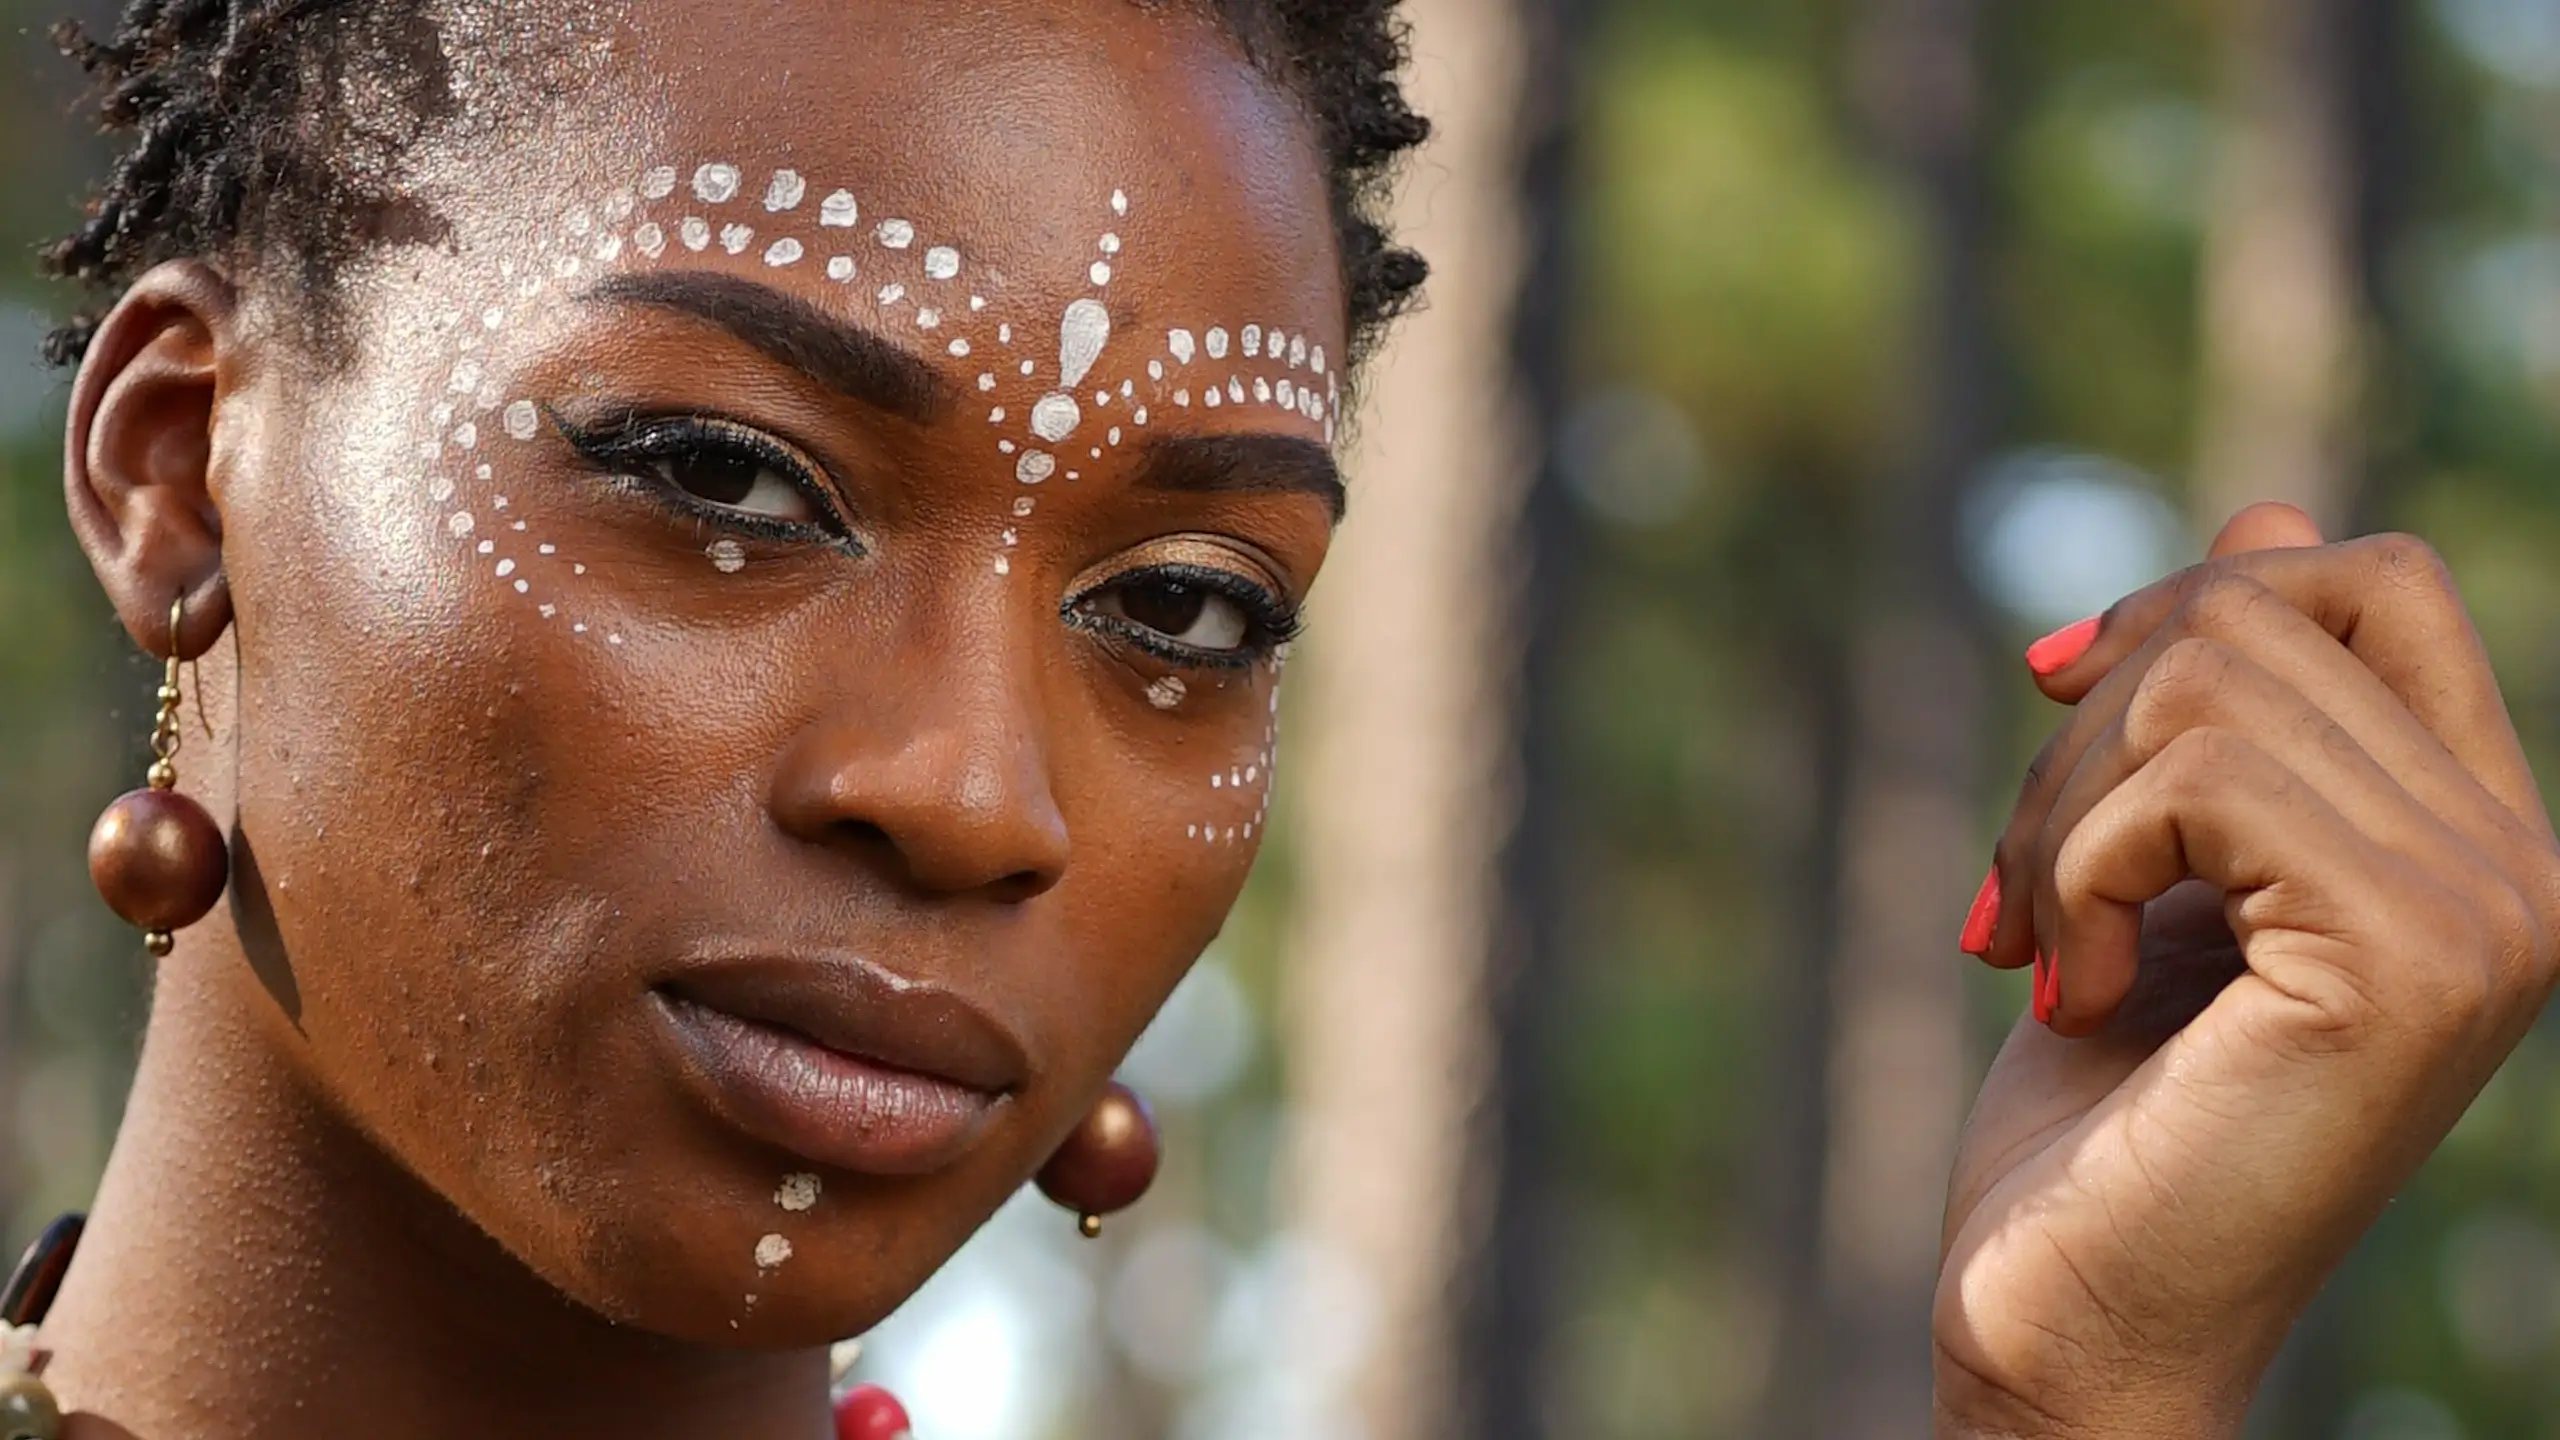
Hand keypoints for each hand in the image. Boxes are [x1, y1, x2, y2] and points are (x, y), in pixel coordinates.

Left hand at [1932, 504, 2559, 1438]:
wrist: (2071, 1316)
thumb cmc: (2098, 1112)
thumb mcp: (2151, 867)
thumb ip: (2226, 718)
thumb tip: (2273, 510)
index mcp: (2471, 835)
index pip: (2380, 578)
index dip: (2202, 591)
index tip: (2060, 685)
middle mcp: (2520, 865)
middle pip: (2270, 608)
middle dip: (2086, 721)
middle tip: (2023, 878)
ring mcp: (2485, 912)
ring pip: (2213, 685)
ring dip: (2058, 813)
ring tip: (2037, 948)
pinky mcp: (2409, 960)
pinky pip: (2195, 777)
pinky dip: (2075, 867)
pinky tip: (2061, 988)